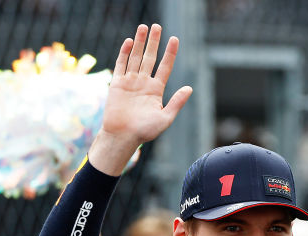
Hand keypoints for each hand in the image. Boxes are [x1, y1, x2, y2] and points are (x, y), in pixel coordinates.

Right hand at [89, 23, 192, 175]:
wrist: (122, 137)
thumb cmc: (144, 132)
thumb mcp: (165, 118)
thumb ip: (176, 102)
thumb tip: (189, 88)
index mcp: (156, 90)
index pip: (165, 67)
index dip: (170, 53)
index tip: (175, 39)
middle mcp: (143, 83)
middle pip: (149, 58)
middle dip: (153, 42)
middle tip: (157, 26)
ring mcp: (130, 82)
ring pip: (135, 58)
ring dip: (139, 43)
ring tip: (143, 27)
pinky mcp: (117, 84)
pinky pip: (121, 65)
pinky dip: (125, 53)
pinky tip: (129, 41)